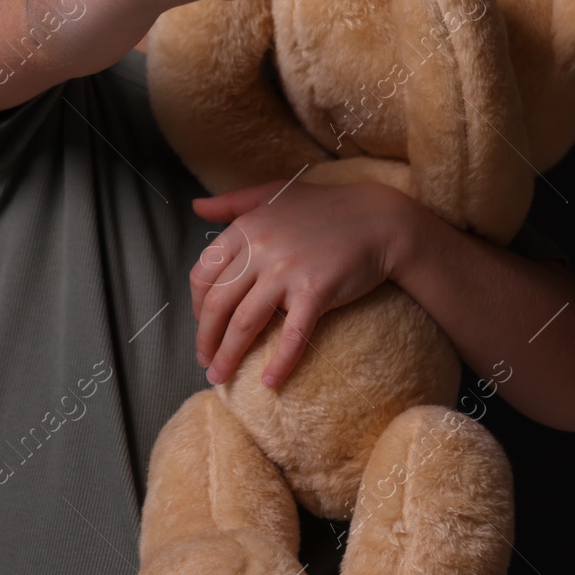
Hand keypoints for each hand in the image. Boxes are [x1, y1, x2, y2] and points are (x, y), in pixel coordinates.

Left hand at [189, 178, 414, 387]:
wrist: (378, 219)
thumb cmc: (324, 207)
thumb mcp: (272, 193)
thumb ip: (231, 202)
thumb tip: (197, 206)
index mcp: (245, 228)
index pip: (203, 274)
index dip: (196, 305)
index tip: (202, 324)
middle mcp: (260, 250)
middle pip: (217, 304)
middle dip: (206, 338)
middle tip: (204, 360)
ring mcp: (286, 272)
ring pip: (245, 323)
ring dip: (228, 355)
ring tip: (220, 376)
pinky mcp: (315, 292)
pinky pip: (292, 335)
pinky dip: (279, 363)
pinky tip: (269, 381)